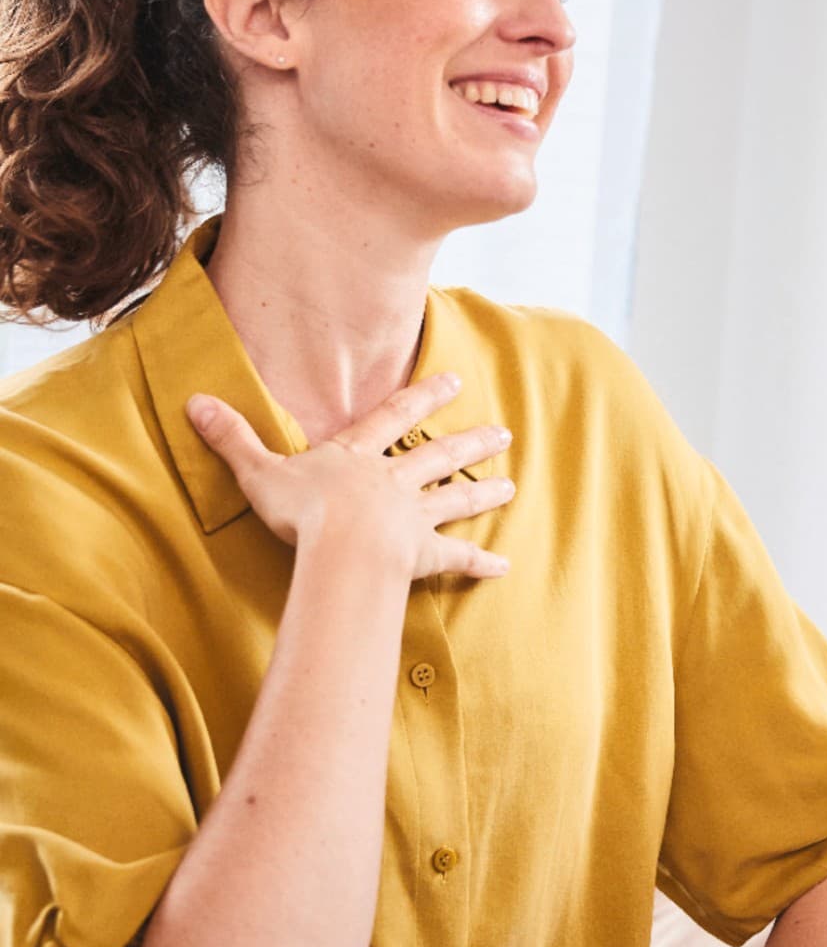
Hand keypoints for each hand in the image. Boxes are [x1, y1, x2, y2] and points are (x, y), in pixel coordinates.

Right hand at [187, 371, 513, 577]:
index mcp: (356, 458)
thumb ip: (232, 439)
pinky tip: (503, 566)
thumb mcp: (259, 472)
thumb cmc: (300, 511)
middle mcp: (392, 482)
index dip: (422, 398)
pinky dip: (479, 563)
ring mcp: (412, 517)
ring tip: (511, 485)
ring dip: (483, 493)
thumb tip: (195, 402)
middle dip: (470, 442)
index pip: (393, 417)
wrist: (341, 547)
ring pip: (455, 500)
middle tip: (503, 432)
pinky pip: (456, 559)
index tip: (454, 380)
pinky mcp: (422, 555)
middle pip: (438, 456)